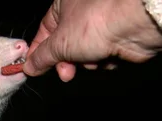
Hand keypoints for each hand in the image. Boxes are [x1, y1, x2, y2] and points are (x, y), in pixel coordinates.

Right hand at [23, 0, 161, 80]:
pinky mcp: (115, 36)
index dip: (38, 51)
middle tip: (65, 72)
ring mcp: (100, 23)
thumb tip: (29, 67)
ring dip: (83, 62)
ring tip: (91, 60)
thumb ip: (41, 57)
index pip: (45, 29)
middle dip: (64, 61)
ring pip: (82, 52)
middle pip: (64, 43)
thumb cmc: (94, 24)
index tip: (33, 68)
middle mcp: (82, 10)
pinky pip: (101, 55)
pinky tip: (106, 57)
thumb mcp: (58, 44)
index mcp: (64, 3)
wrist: (133, 25)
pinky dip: (101, 60)